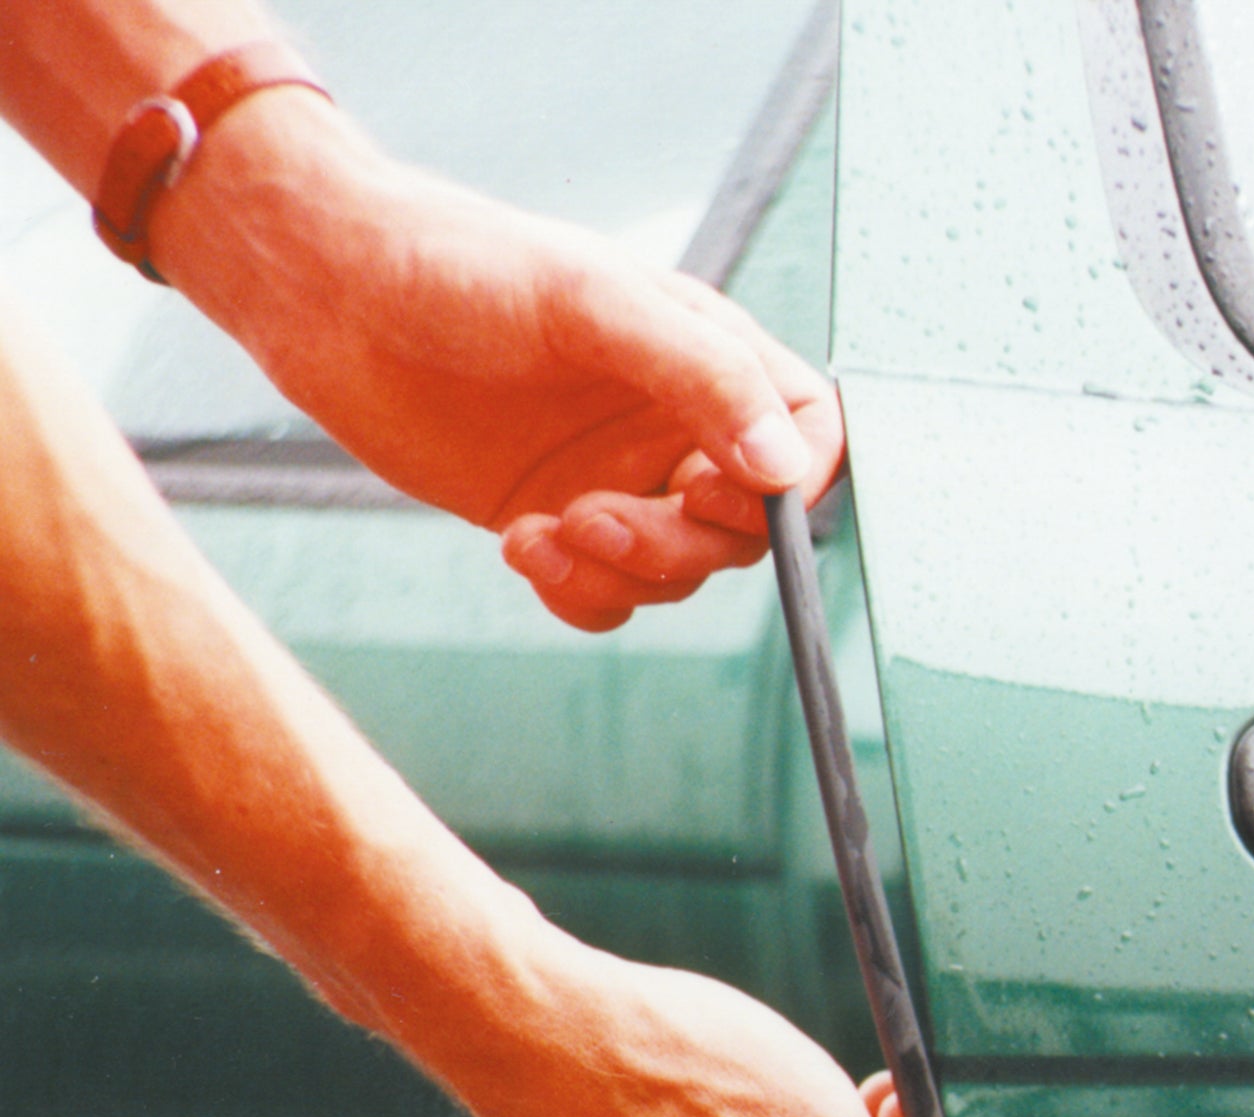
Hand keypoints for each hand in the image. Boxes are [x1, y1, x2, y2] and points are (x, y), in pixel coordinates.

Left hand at [155, 91, 841, 630]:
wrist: (327, 295)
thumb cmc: (457, 266)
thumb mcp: (590, 303)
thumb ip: (702, 376)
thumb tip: (787, 468)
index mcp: (707, 356)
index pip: (812, 436)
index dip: (791, 487)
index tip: (717, 496)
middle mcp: (676, 424)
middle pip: (745, 531)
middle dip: (676, 545)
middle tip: (596, 520)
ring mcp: (621, 479)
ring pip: (675, 576)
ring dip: (617, 573)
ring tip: (544, 529)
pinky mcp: (561, 523)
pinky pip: (609, 600)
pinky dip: (575, 594)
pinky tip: (519, 544)